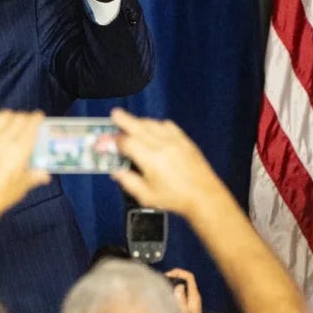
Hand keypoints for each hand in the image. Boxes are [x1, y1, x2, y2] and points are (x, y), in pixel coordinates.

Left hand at [0, 108, 50, 214]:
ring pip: (0, 117)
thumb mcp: (23, 187)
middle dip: (25, 116)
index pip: (31, 126)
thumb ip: (35, 176)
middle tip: (27, 121)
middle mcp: (4, 140)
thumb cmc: (3, 195)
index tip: (39, 117)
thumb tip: (45, 174)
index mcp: (20, 150)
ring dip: (8, 115)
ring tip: (11, 118)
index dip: (36, 118)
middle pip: (18, 118)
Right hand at [109, 108, 227, 216]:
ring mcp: (175, 142)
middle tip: (114, 114)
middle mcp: (163, 146)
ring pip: (152, 124)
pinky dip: (157, 124)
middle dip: (124, 119)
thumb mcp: (147, 196)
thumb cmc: (177, 198)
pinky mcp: (185, 141)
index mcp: (151, 159)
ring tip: (131, 123)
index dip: (114, 141)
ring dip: (140, 122)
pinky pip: (168, 126)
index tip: (107, 142)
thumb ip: (128, 182)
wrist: (205, 197)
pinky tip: (153, 128)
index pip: (127, 142)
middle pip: (138, 127)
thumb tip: (116, 172)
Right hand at [165, 268, 202, 312]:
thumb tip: (179, 286)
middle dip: (173, 278)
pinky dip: (173, 291)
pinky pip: (181, 292)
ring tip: (162, 287)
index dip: (178, 272)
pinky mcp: (188, 305)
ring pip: (183, 286)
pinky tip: (166, 296)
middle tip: (162, 281)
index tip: (167, 275)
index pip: (189, 276)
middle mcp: (194, 296)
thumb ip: (181, 299)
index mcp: (194, 296)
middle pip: (185, 280)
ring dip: (172, 284)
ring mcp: (192, 300)